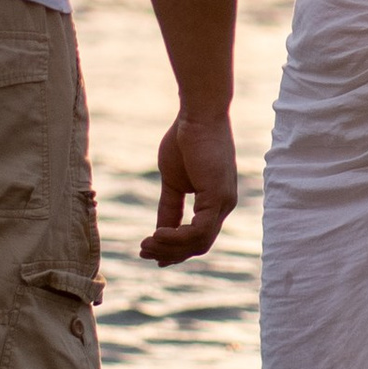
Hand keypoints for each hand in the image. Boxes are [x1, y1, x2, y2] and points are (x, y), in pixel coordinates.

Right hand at [142, 109, 237, 262]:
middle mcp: (224, 206)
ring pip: (199, 242)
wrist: (196, 114)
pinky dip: (177, 237)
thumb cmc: (185, 140)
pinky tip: (157, 234)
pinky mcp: (218, 197)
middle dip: (170, 253)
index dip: (175, 250)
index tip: (150, 253)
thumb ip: (170, 207)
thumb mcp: (172, 182)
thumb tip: (160, 231)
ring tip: (146, 244)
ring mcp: (224, 202)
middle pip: (199, 245)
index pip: (198, 237)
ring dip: (170, 248)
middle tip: (143, 251)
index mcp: (215, 202)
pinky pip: (199, 231)